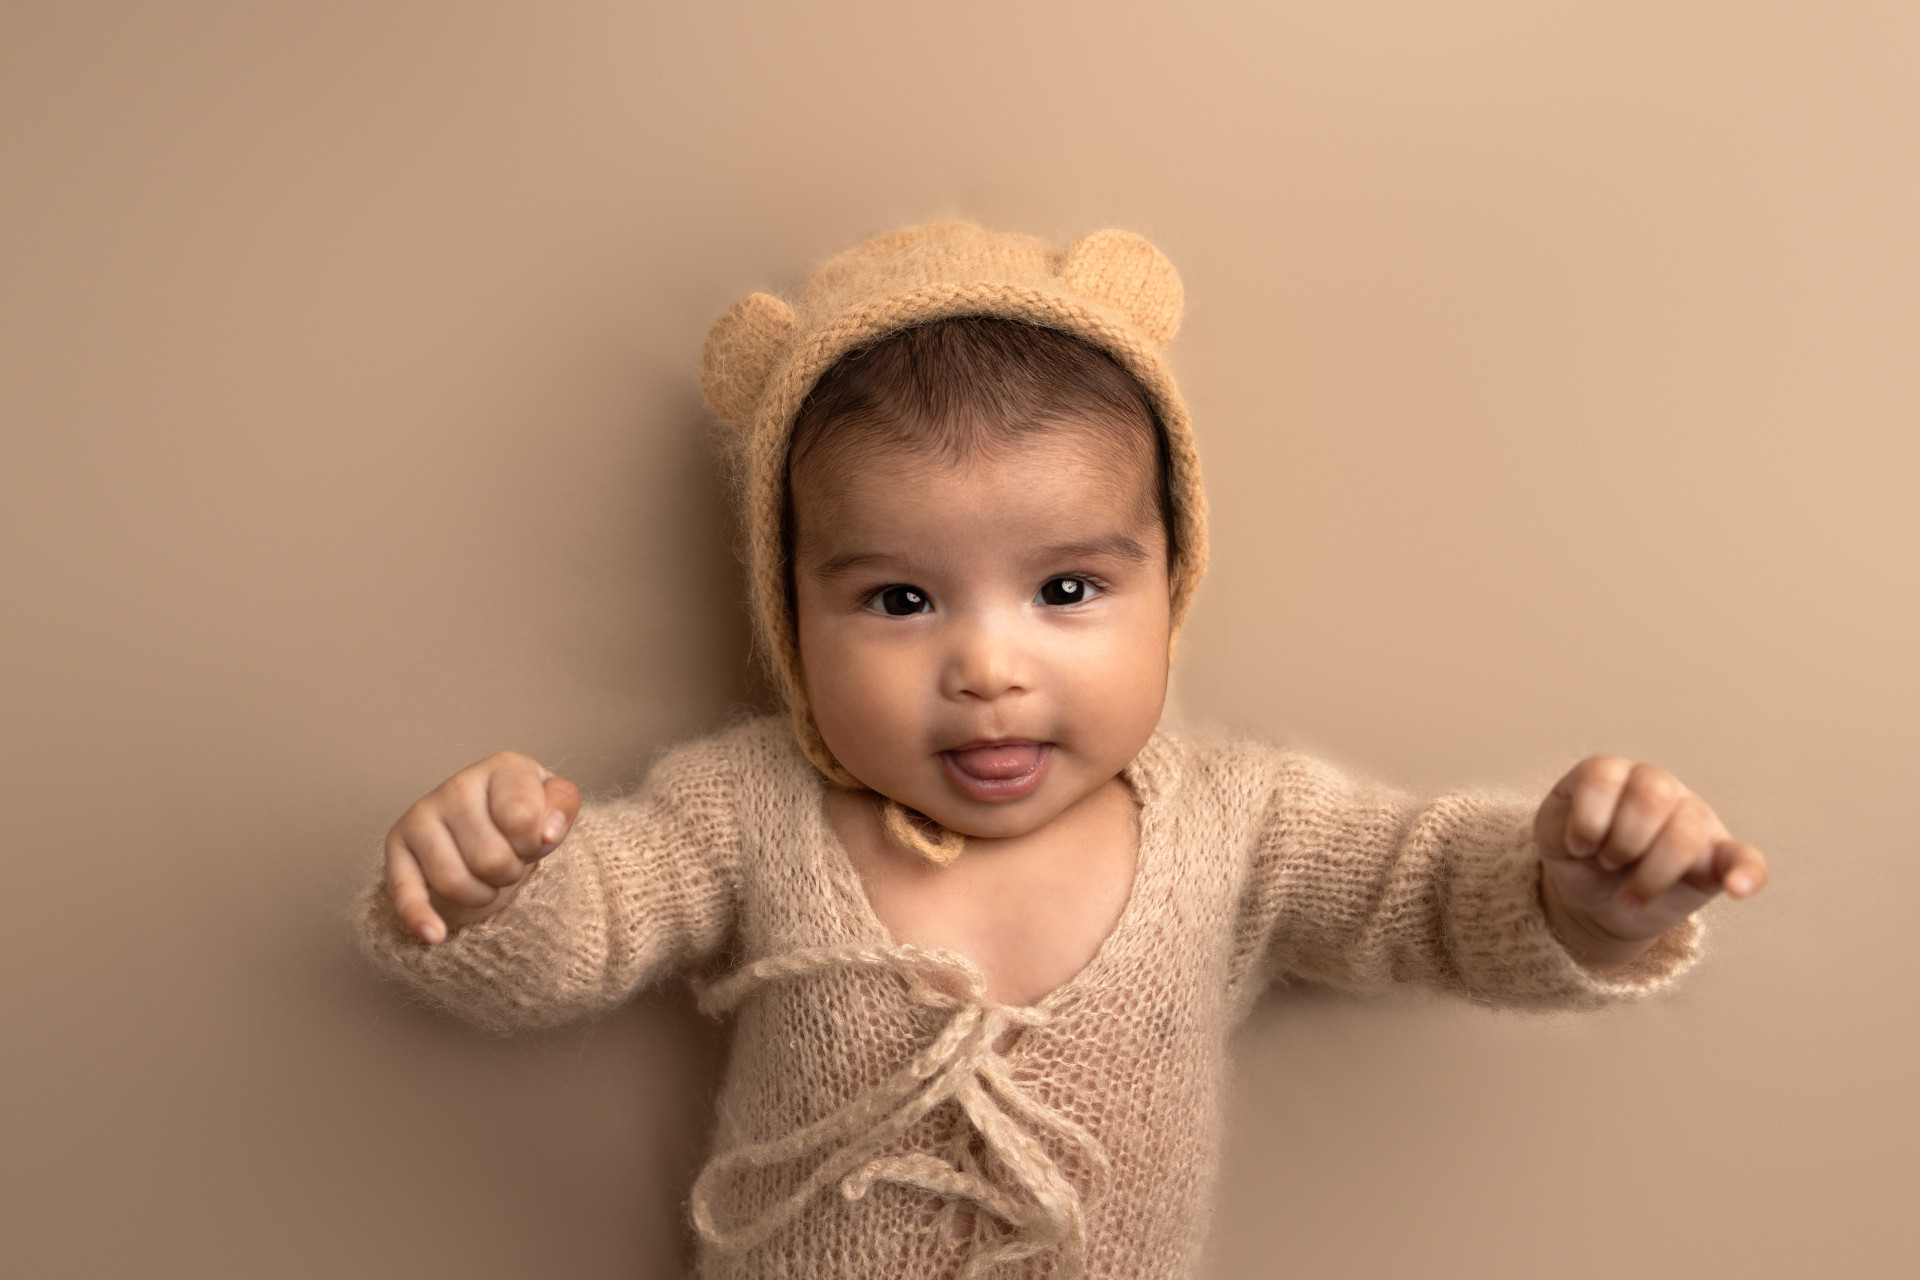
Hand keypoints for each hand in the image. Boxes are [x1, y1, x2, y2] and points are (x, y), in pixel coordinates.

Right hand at [383, 752, 580, 944]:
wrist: (487, 821)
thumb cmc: (525, 814)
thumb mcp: (555, 805)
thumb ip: (563, 808)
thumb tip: (549, 833)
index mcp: (501, 768)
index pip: (521, 818)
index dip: (535, 843)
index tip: (534, 839)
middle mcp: (456, 785)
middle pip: (489, 859)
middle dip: (509, 872)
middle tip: (509, 860)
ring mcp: (422, 815)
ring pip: (453, 882)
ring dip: (482, 894)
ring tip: (488, 876)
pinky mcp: (397, 846)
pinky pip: (403, 890)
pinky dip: (419, 917)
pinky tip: (435, 936)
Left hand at [1533, 757, 1767, 970]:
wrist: (1596, 899)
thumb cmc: (1579, 856)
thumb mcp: (1553, 836)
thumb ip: (1561, 824)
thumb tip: (1588, 842)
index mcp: (1615, 774)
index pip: (1605, 775)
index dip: (1587, 819)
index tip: (1578, 846)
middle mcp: (1659, 787)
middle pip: (1651, 796)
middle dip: (1621, 842)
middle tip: (1608, 864)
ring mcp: (1694, 819)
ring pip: (1686, 832)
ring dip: (1650, 875)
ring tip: (1629, 897)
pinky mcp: (1718, 858)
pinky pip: (1745, 859)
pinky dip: (1746, 873)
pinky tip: (1739, 888)